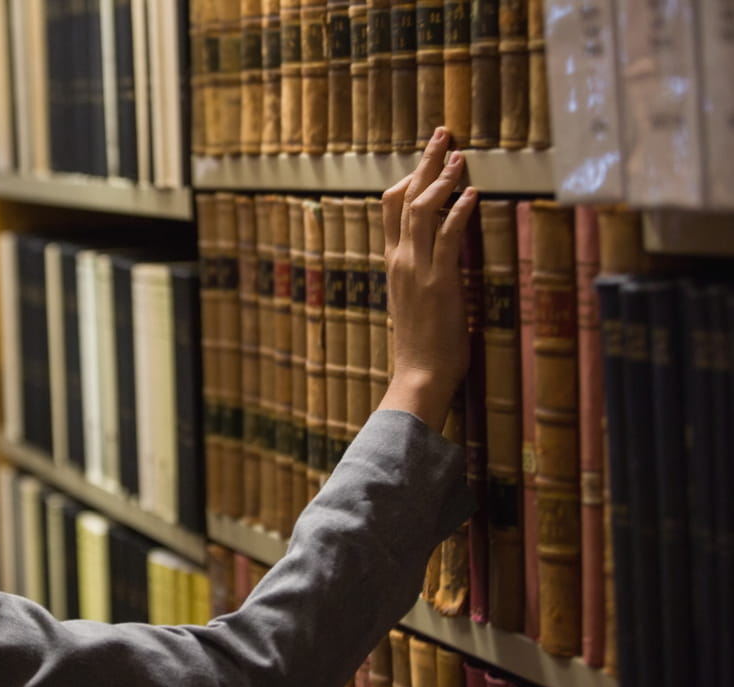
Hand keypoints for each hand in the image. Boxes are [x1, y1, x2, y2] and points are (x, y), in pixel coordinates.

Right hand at [377, 126, 478, 430]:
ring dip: (442, 178)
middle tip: (442, 133)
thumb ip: (422, 275)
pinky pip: (446, 236)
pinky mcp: (439, 281)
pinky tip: (473, 192)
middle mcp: (400, 260)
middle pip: (403, 198)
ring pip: (422, 210)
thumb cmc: (422, 346)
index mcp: (393, 264)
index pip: (391, 209)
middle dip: (425, 163)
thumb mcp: (416, 302)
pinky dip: (459, 210)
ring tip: (460, 154)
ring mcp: (416, 270)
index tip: (429, 159)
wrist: (419, 375)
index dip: (409, 177)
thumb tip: (439, 258)